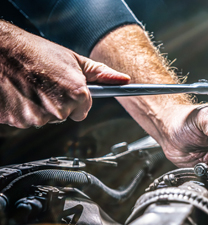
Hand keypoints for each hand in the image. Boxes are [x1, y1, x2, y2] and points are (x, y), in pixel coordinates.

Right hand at [0, 21, 129, 127]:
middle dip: (57, 103)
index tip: (64, 87)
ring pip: (45, 119)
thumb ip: (101, 74)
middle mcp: (59, 109)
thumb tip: (124, 80)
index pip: (83, 111)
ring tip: (29, 85)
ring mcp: (37, 117)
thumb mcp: (74, 60)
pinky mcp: (17, 121)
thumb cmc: (37, 52)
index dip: (75, 99)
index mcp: (77, 94)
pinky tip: (18, 93)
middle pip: (64, 116)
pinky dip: (22, 109)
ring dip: (38, 107)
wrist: (0, 50)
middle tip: (44, 83)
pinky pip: (25, 120)